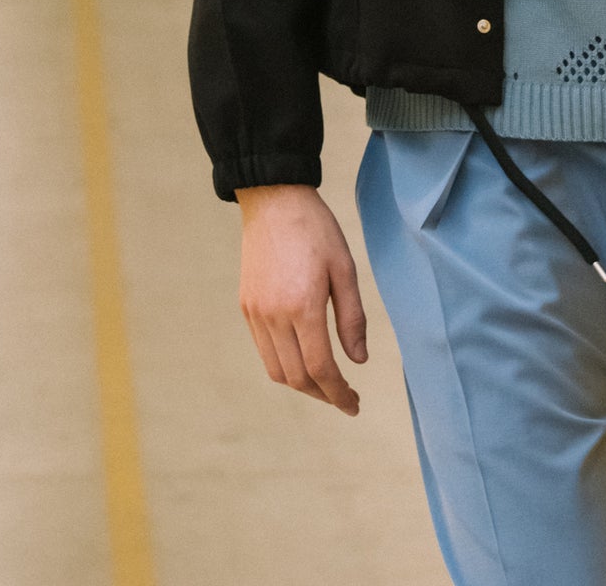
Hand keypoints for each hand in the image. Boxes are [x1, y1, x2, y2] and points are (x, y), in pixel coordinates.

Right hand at [236, 184, 368, 414]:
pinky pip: (264, 349)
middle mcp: (274, 316)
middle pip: (297, 377)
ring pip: (276, 369)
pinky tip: (302, 356)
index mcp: (303, 307)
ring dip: (301, 384)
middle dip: (322, 394)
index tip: (354, 405)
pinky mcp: (246, 306)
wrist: (274, 200)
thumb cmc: (316, 229)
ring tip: (325, 382)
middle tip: (345, 397)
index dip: (339, 394)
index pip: (320, 369)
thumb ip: (352, 318)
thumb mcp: (345, 268)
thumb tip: (359, 361)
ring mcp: (256, 313)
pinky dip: (283, 364)